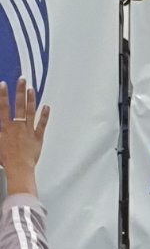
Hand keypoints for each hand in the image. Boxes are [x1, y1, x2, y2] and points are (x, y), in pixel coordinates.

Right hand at [0, 78, 49, 196]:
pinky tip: (46, 107)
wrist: (18, 168)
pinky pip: (42, 124)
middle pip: (18, 105)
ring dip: (31, 99)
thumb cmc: (7, 159)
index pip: (3, 108)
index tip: (3, 85)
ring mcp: (28, 131)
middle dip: (19, 91)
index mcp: (6, 128)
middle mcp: (17, 126)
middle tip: (21, 79)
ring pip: (30, 112)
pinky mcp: (37, 137)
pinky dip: (44, 115)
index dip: (2, 95)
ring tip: (31, 89)